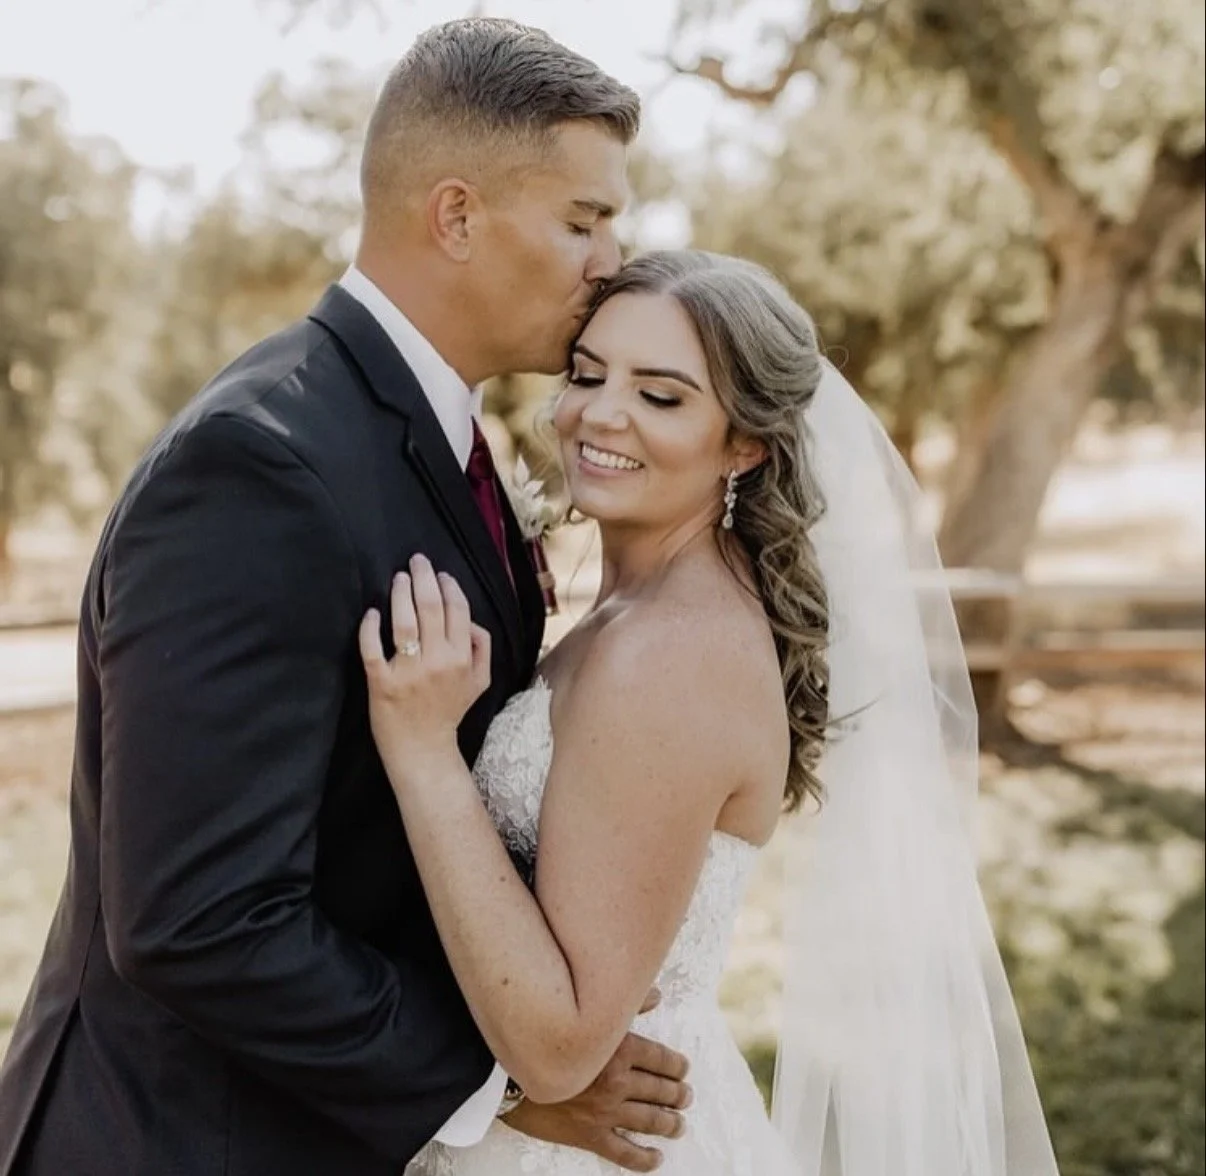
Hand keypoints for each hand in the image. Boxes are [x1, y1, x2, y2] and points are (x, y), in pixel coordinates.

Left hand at [358, 555, 490, 775]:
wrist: (424, 749)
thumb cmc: (449, 711)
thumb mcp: (480, 681)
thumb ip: (482, 648)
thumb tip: (469, 620)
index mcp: (462, 659)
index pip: (458, 611)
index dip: (449, 587)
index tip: (440, 574)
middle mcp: (438, 662)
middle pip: (431, 609)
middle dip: (424, 579)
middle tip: (417, 561)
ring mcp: (409, 673)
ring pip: (404, 624)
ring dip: (401, 595)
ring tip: (399, 578)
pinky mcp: (382, 683)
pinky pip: (373, 650)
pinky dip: (370, 628)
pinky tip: (372, 612)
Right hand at [501, 991, 691, 1172]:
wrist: (508, 1073)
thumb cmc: (546, 1037)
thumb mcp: (586, 1012)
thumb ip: (625, 1004)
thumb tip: (655, 995)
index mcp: (619, 1049)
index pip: (660, 1058)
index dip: (676, 1065)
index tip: (684, 1068)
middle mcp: (617, 1081)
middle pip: (659, 1090)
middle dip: (677, 1094)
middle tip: (686, 1096)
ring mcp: (605, 1112)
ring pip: (648, 1121)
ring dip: (669, 1124)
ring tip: (679, 1125)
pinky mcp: (590, 1135)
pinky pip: (624, 1152)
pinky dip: (643, 1158)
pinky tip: (655, 1158)